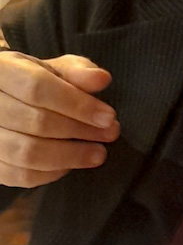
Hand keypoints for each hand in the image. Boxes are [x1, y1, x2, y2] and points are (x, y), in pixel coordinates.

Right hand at [0, 53, 119, 187]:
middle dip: (81, 130)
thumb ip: (78, 72)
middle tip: (110, 133)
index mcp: (1, 71)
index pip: (38, 88)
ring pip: (26, 153)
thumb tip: (101, 79)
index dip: (77, 104)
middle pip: (36, 123)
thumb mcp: (54, 69)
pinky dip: (50, 173)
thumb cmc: (33, 82)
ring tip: (97, 153)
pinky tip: (71, 163)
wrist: (4, 99)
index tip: (108, 116)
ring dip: (70, 156)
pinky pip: (19, 175)